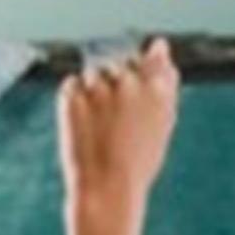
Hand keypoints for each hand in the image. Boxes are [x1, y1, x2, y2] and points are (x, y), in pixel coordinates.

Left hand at [58, 39, 179, 219]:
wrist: (107, 188)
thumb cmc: (138, 160)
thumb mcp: (163, 121)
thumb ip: (165, 81)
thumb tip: (159, 46)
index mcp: (158, 86)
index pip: (154, 52)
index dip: (142, 72)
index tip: (134, 95)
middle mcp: (129, 81)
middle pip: (119, 62)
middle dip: (115, 84)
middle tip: (112, 120)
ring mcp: (98, 87)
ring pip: (93, 72)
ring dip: (92, 89)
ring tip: (96, 124)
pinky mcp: (72, 96)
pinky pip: (70, 84)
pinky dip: (72, 98)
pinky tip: (81, 123)